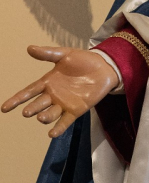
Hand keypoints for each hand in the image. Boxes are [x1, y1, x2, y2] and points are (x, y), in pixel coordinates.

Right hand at [1, 46, 119, 137]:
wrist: (104, 67)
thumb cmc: (83, 60)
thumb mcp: (64, 55)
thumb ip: (47, 54)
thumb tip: (29, 48)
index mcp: (48, 82)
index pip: (28, 92)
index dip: (16, 100)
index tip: (4, 108)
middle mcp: (53, 95)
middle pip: (38, 104)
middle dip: (32, 109)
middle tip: (27, 112)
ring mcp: (64, 104)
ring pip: (50, 114)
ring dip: (45, 117)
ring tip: (40, 117)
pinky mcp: (76, 110)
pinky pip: (65, 121)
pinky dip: (59, 128)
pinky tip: (52, 133)